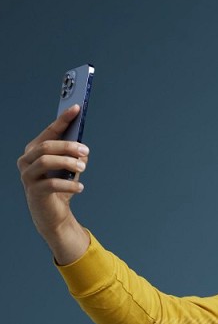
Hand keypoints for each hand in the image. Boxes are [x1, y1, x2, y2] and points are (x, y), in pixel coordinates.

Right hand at [17, 103, 89, 244]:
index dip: (63, 119)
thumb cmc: (60, 188)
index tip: (76, 108)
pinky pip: (52, 184)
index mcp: (34, 150)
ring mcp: (28, 176)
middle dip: (68, 146)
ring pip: (46, 161)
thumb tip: (83, 149)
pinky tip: (80, 187)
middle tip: (85, 150)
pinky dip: (69, 184)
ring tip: (83, 167)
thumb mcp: (69, 170)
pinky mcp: (34, 192)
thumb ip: (75, 157)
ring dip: (68, 162)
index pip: (49, 131)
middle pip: (46, 146)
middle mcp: (26, 160)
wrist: (52, 215)